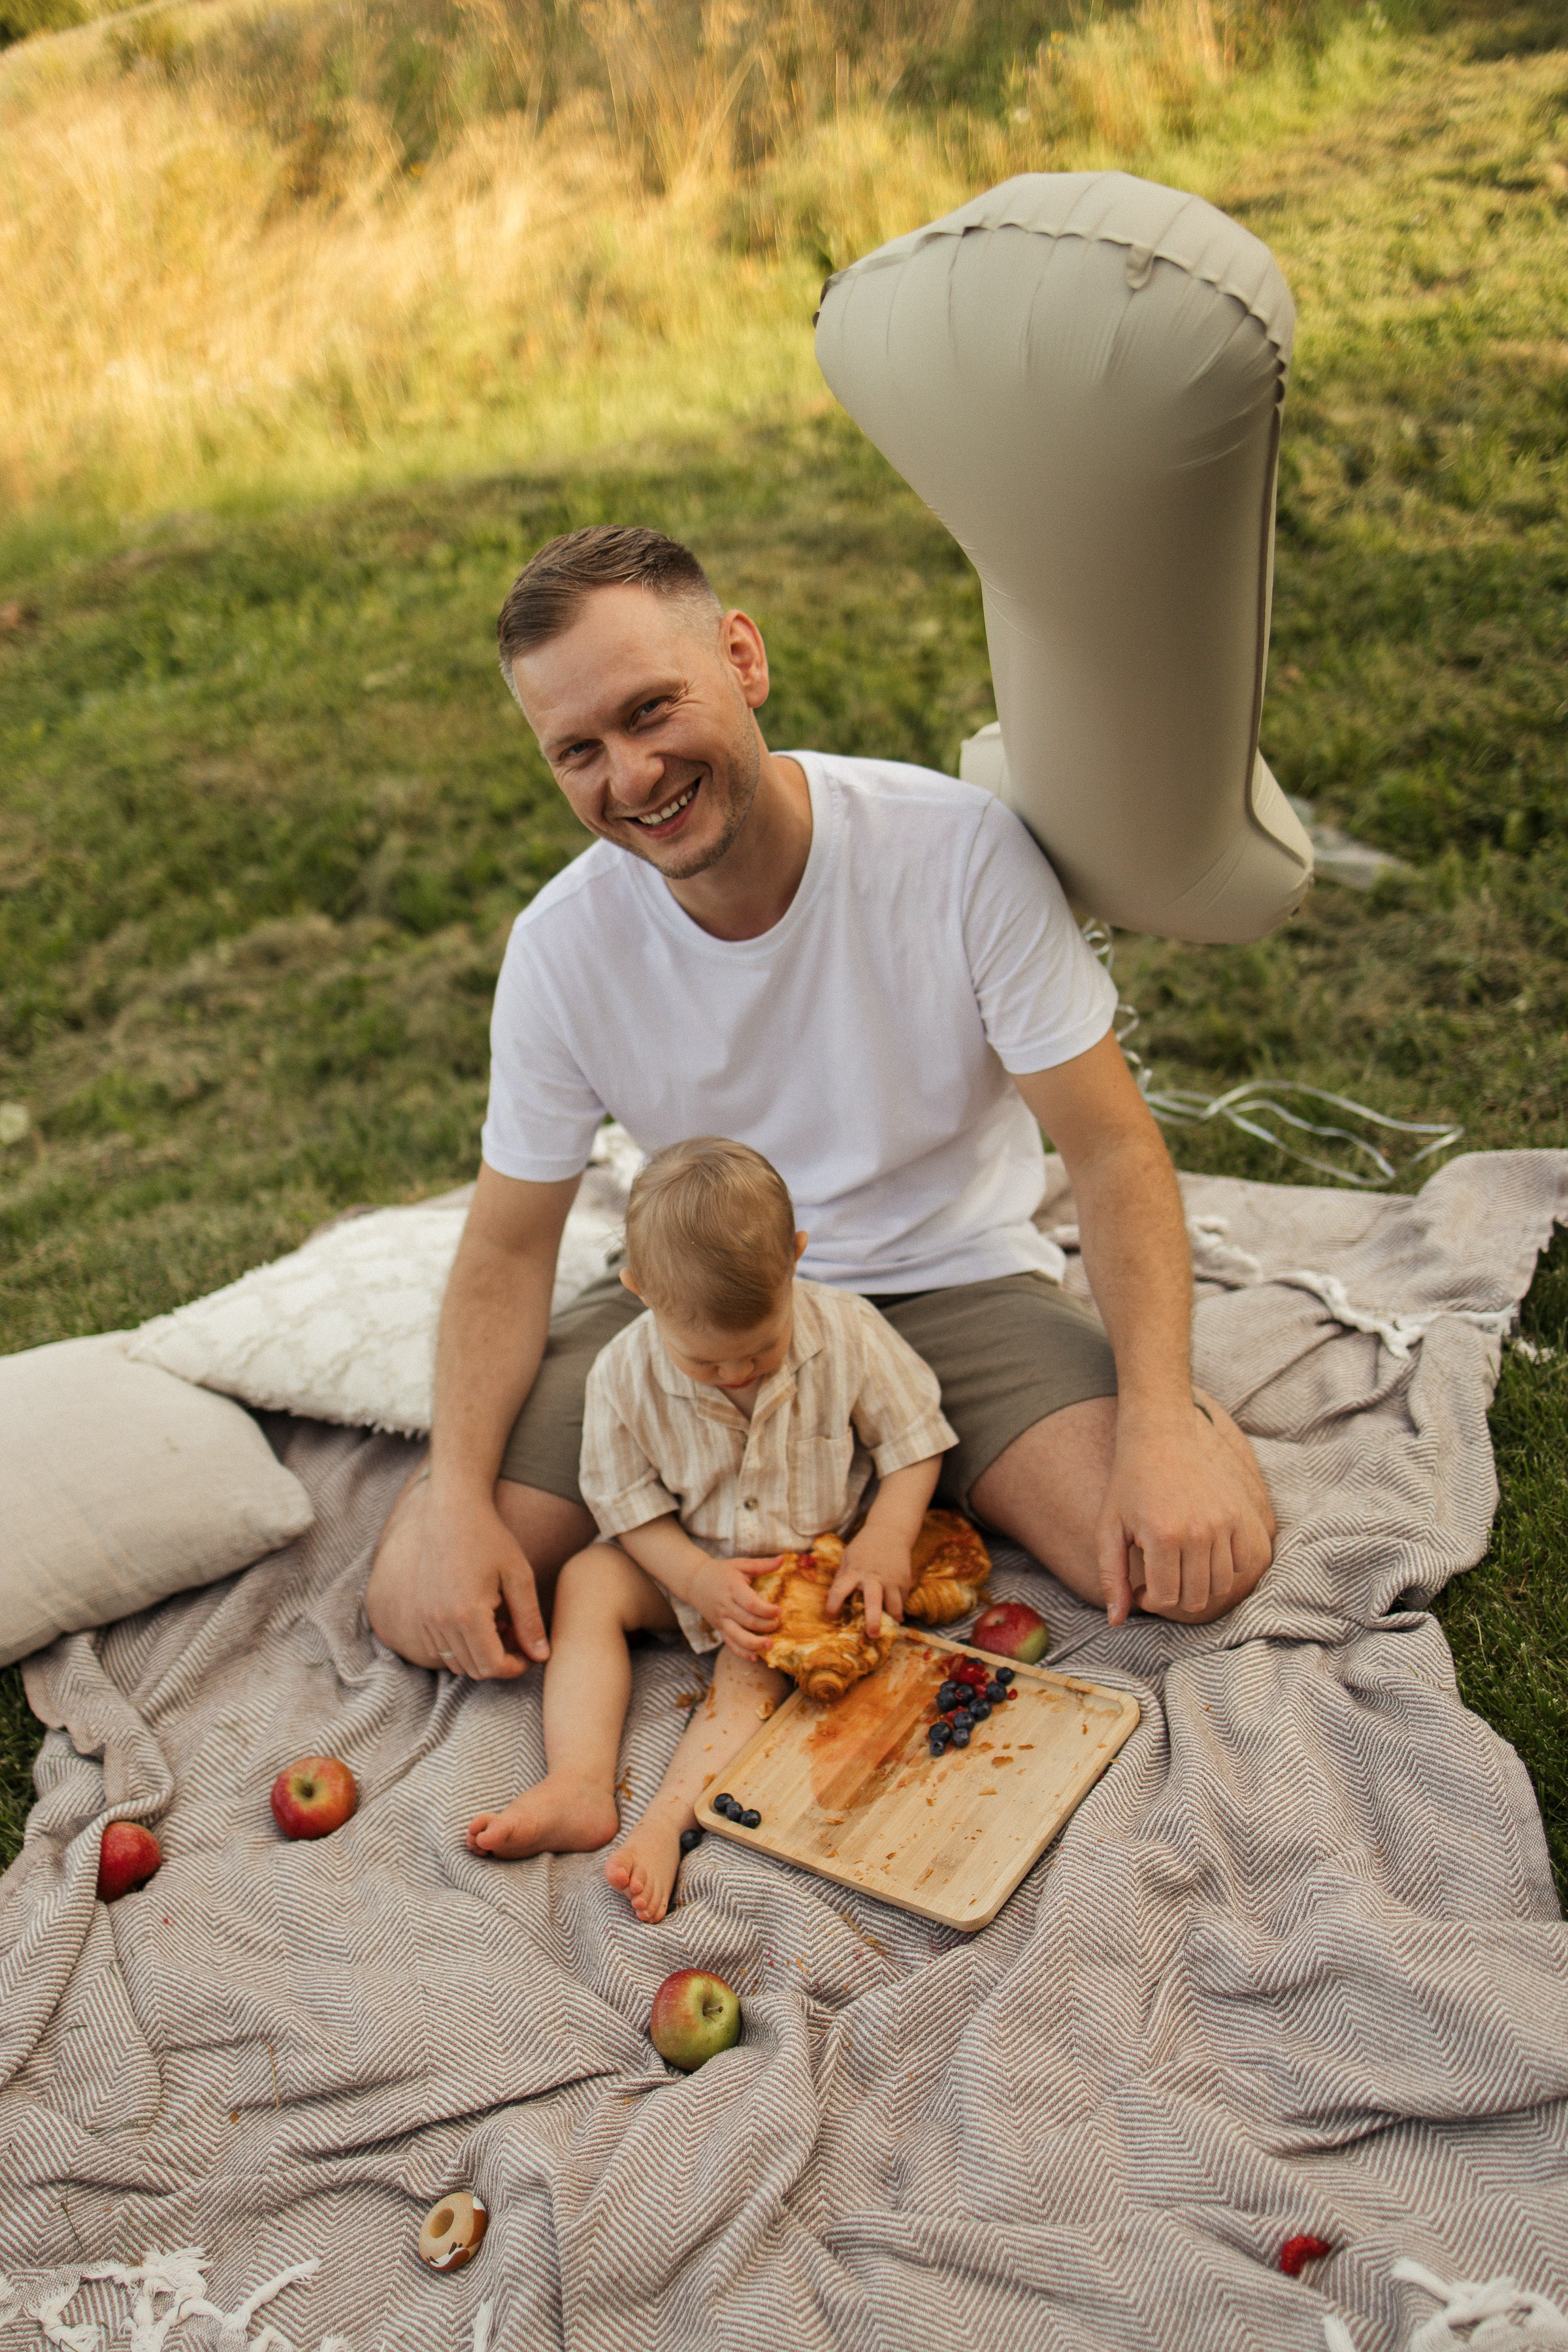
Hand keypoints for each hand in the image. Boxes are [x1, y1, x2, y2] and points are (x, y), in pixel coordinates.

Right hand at [416, 1490, 549, 1678]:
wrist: (451, 1512)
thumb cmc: (490, 1539)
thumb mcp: (519, 1576)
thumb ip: (530, 1620)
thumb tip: (541, 1656)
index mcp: (468, 1614)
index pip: (492, 1666)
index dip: (516, 1667)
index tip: (531, 1652)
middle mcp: (441, 1621)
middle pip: (475, 1669)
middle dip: (501, 1661)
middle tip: (518, 1635)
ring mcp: (426, 1618)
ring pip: (456, 1663)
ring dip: (481, 1655)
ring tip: (499, 1625)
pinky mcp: (420, 1613)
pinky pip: (440, 1649)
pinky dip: (461, 1646)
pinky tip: (478, 1619)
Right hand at [689, 1555, 783, 1658]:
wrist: (694, 1581)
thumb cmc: (721, 1572)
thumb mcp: (740, 1564)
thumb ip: (762, 1564)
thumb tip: (783, 1558)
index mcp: (732, 1588)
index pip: (751, 1603)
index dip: (767, 1610)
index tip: (779, 1611)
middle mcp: (726, 1606)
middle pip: (748, 1621)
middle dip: (766, 1626)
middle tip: (779, 1624)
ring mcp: (721, 1620)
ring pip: (738, 1637)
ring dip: (755, 1644)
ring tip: (770, 1645)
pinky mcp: (719, 1629)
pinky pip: (730, 1643)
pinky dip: (742, 1653)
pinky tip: (755, 1657)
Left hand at [826, 1525, 913, 1637]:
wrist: (890, 1531)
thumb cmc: (864, 1548)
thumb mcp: (848, 1558)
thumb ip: (840, 1578)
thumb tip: (828, 1599)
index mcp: (854, 1571)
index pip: (839, 1590)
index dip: (833, 1605)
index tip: (831, 1616)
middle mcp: (873, 1577)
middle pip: (873, 1602)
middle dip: (873, 1620)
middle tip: (872, 1635)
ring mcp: (891, 1580)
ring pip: (895, 1605)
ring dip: (892, 1618)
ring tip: (889, 1626)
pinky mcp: (904, 1580)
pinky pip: (902, 1600)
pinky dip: (898, 1608)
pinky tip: (895, 1612)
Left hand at [1096, 1399, 1274, 1625]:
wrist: (1162, 1438)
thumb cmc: (1129, 1486)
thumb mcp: (1109, 1529)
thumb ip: (1111, 1577)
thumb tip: (1116, 1622)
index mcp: (1162, 1536)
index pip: (1166, 1599)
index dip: (1151, 1601)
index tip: (1141, 1587)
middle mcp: (1199, 1532)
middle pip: (1196, 1598)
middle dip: (1175, 1599)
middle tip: (1160, 1580)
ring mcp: (1226, 1523)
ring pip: (1223, 1586)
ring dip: (1201, 1587)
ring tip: (1180, 1570)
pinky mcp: (1243, 1516)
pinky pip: (1246, 1564)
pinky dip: (1228, 1571)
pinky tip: (1205, 1558)